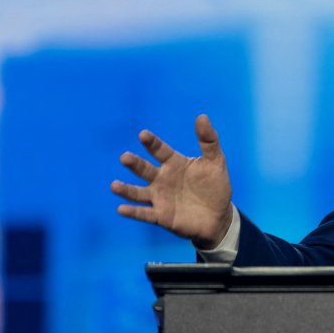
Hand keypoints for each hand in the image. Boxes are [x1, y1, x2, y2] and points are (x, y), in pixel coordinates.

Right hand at [110, 114, 233, 249]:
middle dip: (135, 164)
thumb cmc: (215, 186)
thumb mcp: (216, 162)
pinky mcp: (161, 216)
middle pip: (144, 169)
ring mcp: (160, 197)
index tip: (143, 134)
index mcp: (174, 163)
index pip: (160, 150)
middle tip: (125, 157)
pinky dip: (133, 212)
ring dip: (126, 189)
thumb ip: (209, 141)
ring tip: (114, 186)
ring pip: (138, 192)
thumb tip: (202, 116)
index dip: (152, 143)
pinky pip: (144, 213)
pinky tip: (121, 209)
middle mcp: (162, 179)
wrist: (218, 215)